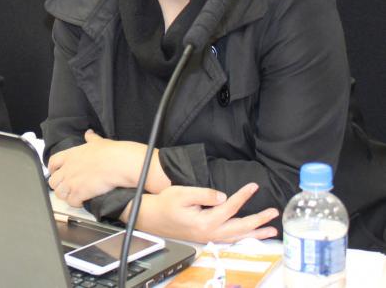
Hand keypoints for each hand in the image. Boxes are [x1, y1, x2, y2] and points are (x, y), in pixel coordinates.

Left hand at [48, 130, 161, 205]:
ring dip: (67, 196)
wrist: (119, 163)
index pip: (52, 163)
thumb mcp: (99, 142)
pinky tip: (83, 201)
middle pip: (53, 181)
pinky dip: (76, 203)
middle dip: (59, 186)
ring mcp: (72, 181)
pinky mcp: (79, 192)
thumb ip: (91, 139)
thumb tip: (89, 134)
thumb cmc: (111, 153)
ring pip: (60, 193)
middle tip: (67, 188)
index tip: (57, 173)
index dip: (53, 170)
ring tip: (75, 195)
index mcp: (70, 155)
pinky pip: (72, 202)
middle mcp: (68, 168)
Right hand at [125, 183, 278, 243]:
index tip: (254, 186)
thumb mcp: (182, 193)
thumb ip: (204, 194)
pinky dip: (244, 238)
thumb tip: (223, 196)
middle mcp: (210, 232)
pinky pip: (230, 240)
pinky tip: (251, 235)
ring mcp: (209, 237)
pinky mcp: (207, 237)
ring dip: (256, 234)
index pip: (230, 207)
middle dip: (259, 220)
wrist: (152, 217)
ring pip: (238, 237)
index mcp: (205, 221)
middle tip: (273, 213)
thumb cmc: (166, 204)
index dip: (243, 196)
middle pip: (240, 227)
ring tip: (272, 231)